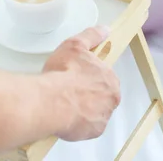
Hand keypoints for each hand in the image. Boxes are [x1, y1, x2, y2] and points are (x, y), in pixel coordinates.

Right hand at [43, 26, 120, 141]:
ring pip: (94, 112)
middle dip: (87, 94)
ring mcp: (102, 117)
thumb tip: (105, 29)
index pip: (103, 78)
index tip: (75, 76)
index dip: (88, 77)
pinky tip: (65, 116)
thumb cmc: (63, 72)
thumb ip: (91, 36)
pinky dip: (78, 123)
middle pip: (100, 96)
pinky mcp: (92, 132)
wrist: (51, 100)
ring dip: (83, 108)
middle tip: (68, 90)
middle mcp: (111, 99)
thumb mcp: (74, 45)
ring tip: (64, 103)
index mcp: (109, 79)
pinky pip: (87, 127)